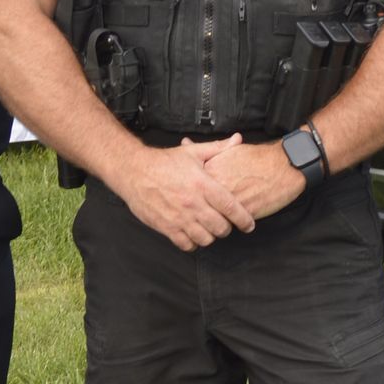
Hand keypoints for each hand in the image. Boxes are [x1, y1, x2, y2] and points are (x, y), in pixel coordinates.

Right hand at [116, 137, 259, 249]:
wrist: (134, 170)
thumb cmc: (164, 161)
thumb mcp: (193, 152)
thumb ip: (218, 148)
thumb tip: (238, 139)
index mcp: (203, 185)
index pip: (231, 207)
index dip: (244, 219)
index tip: (249, 224)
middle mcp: (193, 203)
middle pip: (221, 228)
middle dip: (226, 228)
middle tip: (225, 224)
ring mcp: (179, 217)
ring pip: (205, 239)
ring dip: (210, 236)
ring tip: (208, 229)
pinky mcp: (166, 227)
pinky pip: (186, 245)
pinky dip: (192, 243)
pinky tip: (192, 234)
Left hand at [192, 136, 304, 224]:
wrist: (284, 166)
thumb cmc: (259, 157)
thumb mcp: (229, 150)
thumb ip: (204, 150)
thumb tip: (186, 144)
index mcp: (211, 169)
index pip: (190, 188)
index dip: (190, 194)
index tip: (192, 196)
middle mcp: (217, 186)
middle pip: (199, 205)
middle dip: (200, 210)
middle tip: (205, 210)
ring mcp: (229, 200)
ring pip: (212, 218)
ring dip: (214, 220)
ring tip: (220, 218)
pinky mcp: (243, 213)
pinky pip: (229, 224)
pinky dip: (229, 225)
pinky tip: (233, 220)